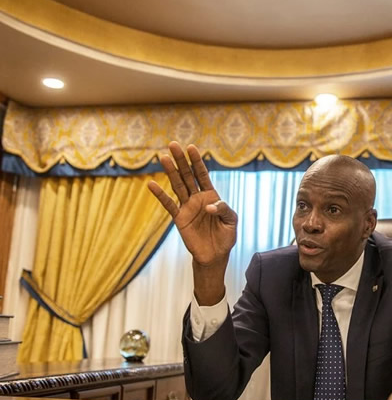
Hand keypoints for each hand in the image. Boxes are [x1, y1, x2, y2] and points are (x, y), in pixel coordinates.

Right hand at [148, 142, 236, 303]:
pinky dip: (160, 195)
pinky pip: (169, 205)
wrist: (215, 256)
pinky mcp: (179, 219)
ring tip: (162, 157)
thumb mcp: (231, 221)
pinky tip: (151, 185)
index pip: (203, 174)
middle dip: (181, 160)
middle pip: (187, 175)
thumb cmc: (225, 237)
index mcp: (211, 195)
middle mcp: (197, 198)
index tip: (191, 147)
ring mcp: (187, 207)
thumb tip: (208, 205)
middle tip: (172, 144)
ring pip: (177, 186)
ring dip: (170, 172)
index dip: (197, 161)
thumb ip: (223, 209)